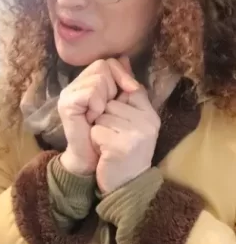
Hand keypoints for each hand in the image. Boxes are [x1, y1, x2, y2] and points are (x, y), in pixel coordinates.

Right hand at [57, 60, 118, 175]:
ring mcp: (68, 94)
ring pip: (97, 78)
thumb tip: (125, 59)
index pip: (107, 62)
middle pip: (102, 65)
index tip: (132, 90)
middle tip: (109, 106)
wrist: (92, 158)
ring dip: (105, 97)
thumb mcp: (120, 104)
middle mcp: (76, 86)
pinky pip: (90, 92)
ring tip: (99, 114)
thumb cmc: (108, 134)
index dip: (122, 73)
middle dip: (114, 85)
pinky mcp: (66, 104)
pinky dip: (97, 104)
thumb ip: (123, 83)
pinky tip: (93, 117)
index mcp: (87, 83)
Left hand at [91, 58, 160, 193]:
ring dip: (97, 129)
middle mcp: (148, 121)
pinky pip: (96, 130)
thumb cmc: (119, 150)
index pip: (129, 86)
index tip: (108, 114)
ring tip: (106, 144)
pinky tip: (103, 151)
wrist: (122, 185)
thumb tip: (120, 58)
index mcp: (150, 113)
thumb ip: (125, 92)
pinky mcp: (121, 146)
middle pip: (110, 101)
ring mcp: (137, 134)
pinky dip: (94, 140)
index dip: (111, 98)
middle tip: (109, 136)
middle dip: (101, 117)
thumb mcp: (127, 119)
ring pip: (101, 115)